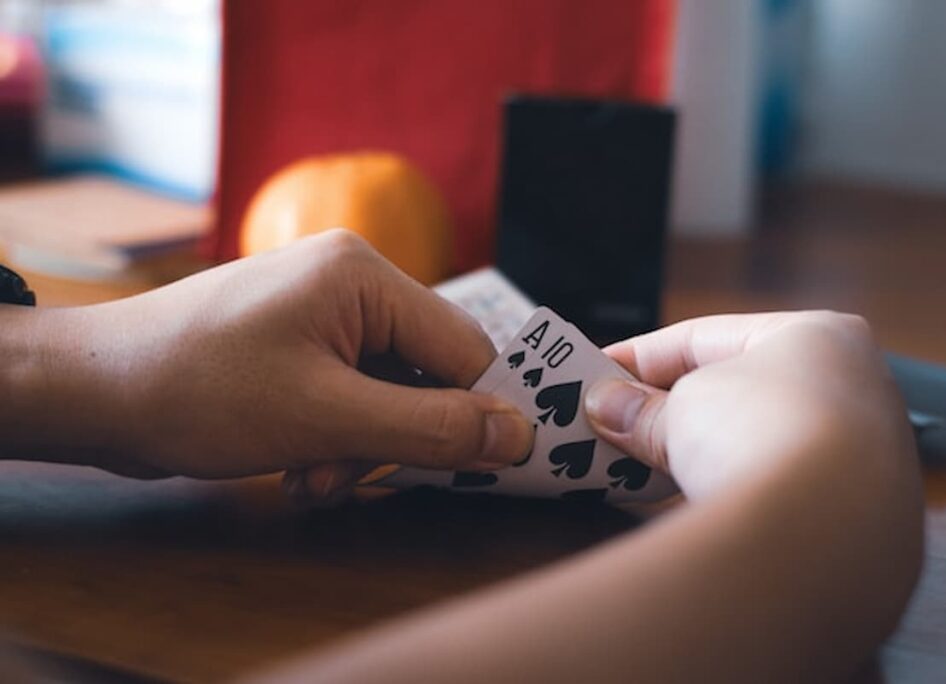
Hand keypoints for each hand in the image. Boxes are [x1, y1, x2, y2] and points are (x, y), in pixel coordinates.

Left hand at [3, 230, 531, 496]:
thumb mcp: (327, 418)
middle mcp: (351, 284)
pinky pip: (350, 396)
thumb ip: (429, 427)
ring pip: (388, 393)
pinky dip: (335, 438)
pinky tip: (298, 465)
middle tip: (352, 476)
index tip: (482, 469)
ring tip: (311, 476)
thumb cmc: (201, 390)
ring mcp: (321, 313)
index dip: (478, 412)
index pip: (464, 348)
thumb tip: (517, 435)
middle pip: (425, 372)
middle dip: (398, 437)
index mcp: (365, 276)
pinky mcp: (298, 344)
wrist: (93, 390)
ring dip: (362, 447)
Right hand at [585, 311, 913, 499]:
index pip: (707, 337)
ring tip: (638, 466)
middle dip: (668, 408)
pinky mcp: (857, 520)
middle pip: (736, 391)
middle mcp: (856, 390)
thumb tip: (608, 406)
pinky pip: (778, 491)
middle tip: (612, 422)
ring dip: (698, 453)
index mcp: (820, 336)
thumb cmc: (759, 434)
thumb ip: (642, 408)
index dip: (640, 357)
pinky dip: (732, 490)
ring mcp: (867, 459)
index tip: (594, 374)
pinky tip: (690, 502)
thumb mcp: (681, 408)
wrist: (820, 535)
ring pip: (758, 444)